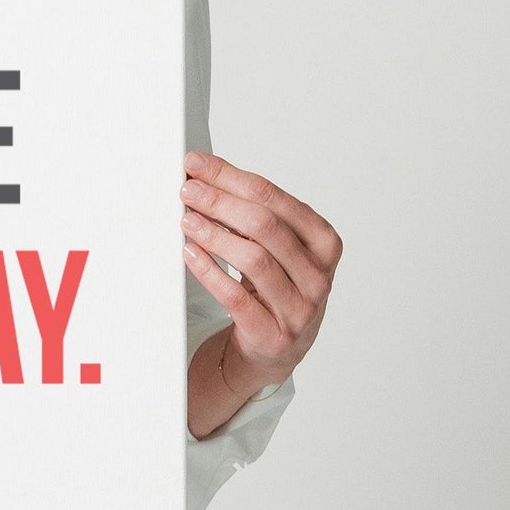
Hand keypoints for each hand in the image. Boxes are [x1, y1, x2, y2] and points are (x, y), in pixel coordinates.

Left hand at [180, 150, 341, 396]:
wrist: (277, 345)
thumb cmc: (275, 285)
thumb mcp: (277, 246)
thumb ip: (251, 211)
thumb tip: (203, 175)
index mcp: (322, 242)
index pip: (273, 198)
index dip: (230, 177)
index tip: (196, 165)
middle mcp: (317, 275)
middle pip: (264, 225)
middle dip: (219, 201)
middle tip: (187, 191)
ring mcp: (299, 308)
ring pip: (254, 259)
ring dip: (214, 234)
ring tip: (187, 220)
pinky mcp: (273, 335)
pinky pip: (237, 298)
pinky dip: (210, 272)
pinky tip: (191, 254)